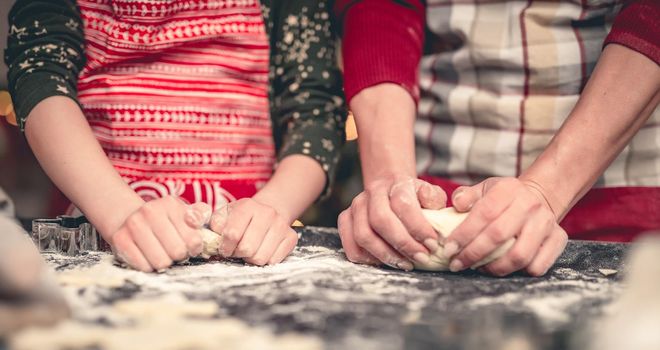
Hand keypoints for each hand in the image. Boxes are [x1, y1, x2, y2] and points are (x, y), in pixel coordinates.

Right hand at [109, 196, 204, 271]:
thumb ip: (200, 214)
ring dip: (165, 262)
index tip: (190, 246)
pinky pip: (144, 266)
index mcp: (170, 204)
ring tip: (162, 254)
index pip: (194, 239)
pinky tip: (148, 257)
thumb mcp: (184, 213)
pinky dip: (149, 266)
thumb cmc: (165, 221)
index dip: (194, 248)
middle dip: (180, 256)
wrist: (131, 219)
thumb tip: (198, 220)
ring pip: (161, 262)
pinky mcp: (120, 239)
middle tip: (175, 251)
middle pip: (178, 252)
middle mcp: (150, 211)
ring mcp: (133, 224)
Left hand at [208, 198, 297, 265]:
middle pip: (247, 248)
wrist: (269, 211)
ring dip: (250, 259)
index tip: (224, 248)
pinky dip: (265, 260)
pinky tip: (261, 250)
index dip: (225, 247)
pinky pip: (274, 261)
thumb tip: (212, 239)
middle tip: (236, 250)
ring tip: (249, 250)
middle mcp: (267, 213)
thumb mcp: (226, 214)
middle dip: (238, 254)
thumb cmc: (242, 217)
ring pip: (260, 258)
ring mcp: (281, 225)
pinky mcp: (291, 238)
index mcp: (247, 206)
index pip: (232, 234)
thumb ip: (216, 224)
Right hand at [337, 177, 446, 269]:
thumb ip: (434, 199)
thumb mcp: (429, 194)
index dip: (418, 227)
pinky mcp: (345, 220)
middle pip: (380, 220)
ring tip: (405, 263)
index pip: (403, 204)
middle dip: (403, 244)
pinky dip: (368, 258)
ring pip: (363, 235)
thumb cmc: (413, 198)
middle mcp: (372, 193)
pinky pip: (351, 246)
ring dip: (386, 254)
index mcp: (395, 184)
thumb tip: (433, 207)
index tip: (432, 244)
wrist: (390, 189)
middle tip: (421, 258)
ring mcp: (355, 206)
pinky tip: (385, 262)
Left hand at [445, 177, 567, 275]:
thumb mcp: (485, 189)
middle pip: (498, 236)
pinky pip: (537, 266)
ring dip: (494, 268)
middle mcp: (529, 205)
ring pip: (518, 256)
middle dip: (473, 254)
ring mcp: (546, 223)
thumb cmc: (504, 197)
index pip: (483, 214)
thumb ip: (466, 195)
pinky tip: (503, 268)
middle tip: (457, 264)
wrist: (540, 196)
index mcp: (508, 190)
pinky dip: (518, 272)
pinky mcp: (558, 239)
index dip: (464, 234)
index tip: (449, 249)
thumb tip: (457, 204)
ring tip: (478, 269)